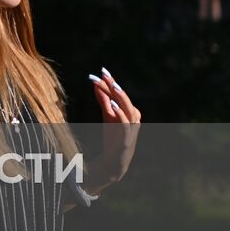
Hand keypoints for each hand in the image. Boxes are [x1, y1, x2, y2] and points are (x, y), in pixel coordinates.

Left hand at [88, 68, 140, 188]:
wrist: (115, 160)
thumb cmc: (113, 136)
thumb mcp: (107, 116)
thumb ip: (103, 100)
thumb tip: (96, 84)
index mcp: (129, 110)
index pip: (119, 93)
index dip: (111, 81)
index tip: (102, 70)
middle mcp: (133, 117)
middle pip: (123, 98)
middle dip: (113, 85)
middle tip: (104, 74)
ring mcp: (132, 127)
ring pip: (128, 109)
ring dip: (120, 97)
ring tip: (112, 86)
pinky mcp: (127, 138)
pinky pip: (125, 124)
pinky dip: (120, 114)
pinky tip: (112, 105)